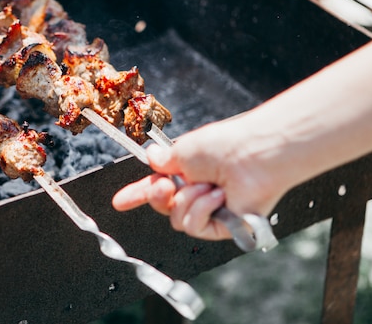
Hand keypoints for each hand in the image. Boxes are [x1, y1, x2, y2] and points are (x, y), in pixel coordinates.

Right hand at [112, 117, 287, 240]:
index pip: (156, 186)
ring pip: (178, 218)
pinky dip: (203, 209)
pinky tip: (218, 196)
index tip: (119, 202)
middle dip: (160, 196)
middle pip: (164, 207)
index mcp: (186, 171)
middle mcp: (197, 190)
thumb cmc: (222, 145)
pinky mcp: (224, 225)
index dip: (137, 194)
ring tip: (209, 185)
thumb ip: (163, 160)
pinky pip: (196, 226)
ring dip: (189, 200)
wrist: (252, 155)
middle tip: (167, 186)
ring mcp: (211, 209)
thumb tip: (151, 157)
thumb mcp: (182, 150)